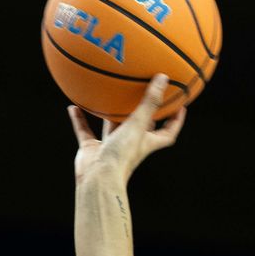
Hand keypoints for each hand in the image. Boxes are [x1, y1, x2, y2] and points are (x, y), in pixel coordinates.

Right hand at [67, 75, 187, 183]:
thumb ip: (150, 102)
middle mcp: (130, 144)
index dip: (176, 121)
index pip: (167, 133)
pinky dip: (79, 120)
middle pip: (140, 128)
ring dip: (109, 115)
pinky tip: (74, 106)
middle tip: (145, 94)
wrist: (98, 178)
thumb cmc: (122, 154)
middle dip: (144, 114)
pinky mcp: (92, 150)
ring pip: (111, 127)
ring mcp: (110, 147)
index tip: (181, 107)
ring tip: (107, 96)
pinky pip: (84, 131)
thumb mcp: (138, 124)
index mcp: (146, 142)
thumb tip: (164, 77)